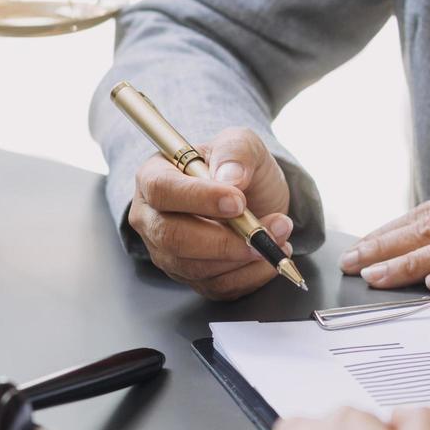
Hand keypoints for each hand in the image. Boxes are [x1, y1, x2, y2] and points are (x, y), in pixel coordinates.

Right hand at [128, 127, 293, 299]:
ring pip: (196, 268)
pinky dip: (250, 276)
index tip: (238, 201)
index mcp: (153, 177)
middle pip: (172, 237)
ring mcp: (167, 252)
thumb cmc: (235, 167)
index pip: (162, 190)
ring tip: (277, 237)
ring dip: (243, 258)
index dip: (199, 198)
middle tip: (262, 232)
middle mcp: (152, 218)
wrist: (252, 196)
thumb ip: (236, 151)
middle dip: (223, 240)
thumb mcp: (241, 143)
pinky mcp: (190, 277)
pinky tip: (269, 256)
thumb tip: (231, 178)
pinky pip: (217, 286)